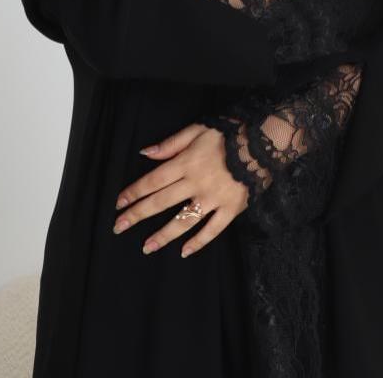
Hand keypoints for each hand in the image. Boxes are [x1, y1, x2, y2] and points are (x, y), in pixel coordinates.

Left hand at [112, 121, 247, 258]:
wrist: (263, 142)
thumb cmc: (228, 133)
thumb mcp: (197, 130)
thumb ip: (171, 144)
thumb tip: (145, 153)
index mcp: (186, 163)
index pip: (153, 180)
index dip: (134, 192)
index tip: (118, 204)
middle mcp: (196, 183)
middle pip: (161, 202)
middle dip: (137, 215)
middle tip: (118, 227)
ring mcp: (213, 199)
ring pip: (183, 221)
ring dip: (163, 235)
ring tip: (146, 247)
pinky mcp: (231, 209)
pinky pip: (212, 230)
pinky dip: (198, 242)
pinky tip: (184, 251)